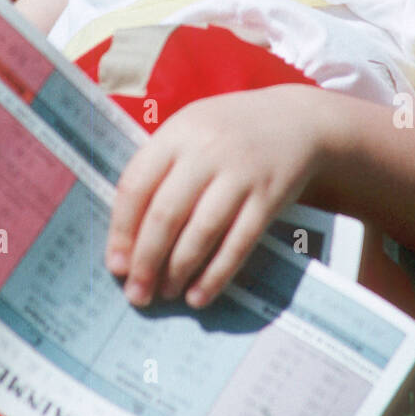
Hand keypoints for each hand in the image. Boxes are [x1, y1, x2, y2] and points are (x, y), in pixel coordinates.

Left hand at [105, 87, 325, 309]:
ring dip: (178, 271)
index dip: (122, 230)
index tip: (115, 264)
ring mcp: (240, 174)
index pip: (137, 185)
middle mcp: (207, 151)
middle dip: (146, 261)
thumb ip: (161, 168)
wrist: (298, 120)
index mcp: (178, 132)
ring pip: (201, 232)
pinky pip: (238, 244)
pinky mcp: (268, 198)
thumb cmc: (230, 131)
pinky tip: (199, 295)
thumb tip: (129, 235)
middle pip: (166, 214)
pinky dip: (216, 275)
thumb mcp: (191, 130)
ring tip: (166, 293)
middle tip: (136, 293)